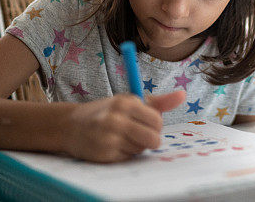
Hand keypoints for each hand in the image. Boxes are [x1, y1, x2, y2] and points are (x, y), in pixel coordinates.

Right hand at [63, 91, 185, 162]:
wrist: (71, 125)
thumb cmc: (107, 112)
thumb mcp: (130, 101)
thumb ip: (158, 102)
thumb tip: (183, 95)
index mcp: (126, 102)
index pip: (157, 120)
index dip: (155, 125)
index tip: (146, 123)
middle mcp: (117, 118)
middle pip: (153, 139)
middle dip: (149, 139)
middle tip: (137, 133)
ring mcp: (109, 137)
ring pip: (141, 149)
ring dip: (136, 146)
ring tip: (122, 137)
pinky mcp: (104, 153)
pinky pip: (128, 158)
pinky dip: (124, 154)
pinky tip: (112, 145)